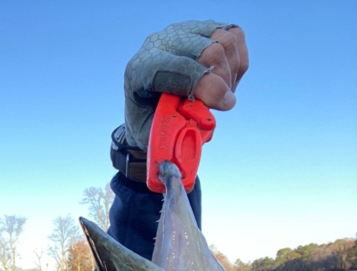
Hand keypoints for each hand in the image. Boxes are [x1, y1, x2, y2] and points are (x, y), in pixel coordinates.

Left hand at [124, 21, 248, 149]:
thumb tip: (203, 129)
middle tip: (219, 105)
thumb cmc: (150, 120)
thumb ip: (173, 135)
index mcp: (141, 69)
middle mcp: (162, 43)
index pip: (178, 68)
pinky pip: (235, 37)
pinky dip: (237, 62)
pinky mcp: (204, 28)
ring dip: (230, 74)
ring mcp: (184, 32)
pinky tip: (224, 79)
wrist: (149, 102)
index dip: (205, 85)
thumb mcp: (153, 135)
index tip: (224, 104)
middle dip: (221, 83)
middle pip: (207, 51)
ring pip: (224, 42)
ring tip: (218, 94)